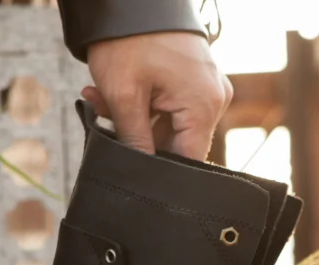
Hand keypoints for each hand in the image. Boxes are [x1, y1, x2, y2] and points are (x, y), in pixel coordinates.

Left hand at [82, 32, 232, 161]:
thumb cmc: (129, 37)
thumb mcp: (124, 96)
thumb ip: (134, 142)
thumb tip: (139, 173)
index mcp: (204, 106)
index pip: (188, 163)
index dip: (160, 171)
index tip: (133, 169)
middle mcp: (214, 99)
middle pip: (178, 144)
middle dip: (141, 140)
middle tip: (107, 124)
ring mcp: (206, 88)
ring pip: (169, 126)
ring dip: (136, 120)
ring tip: (103, 102)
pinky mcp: (195, 80)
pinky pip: (170, 107)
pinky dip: (144, 105)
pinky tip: (115, 95)